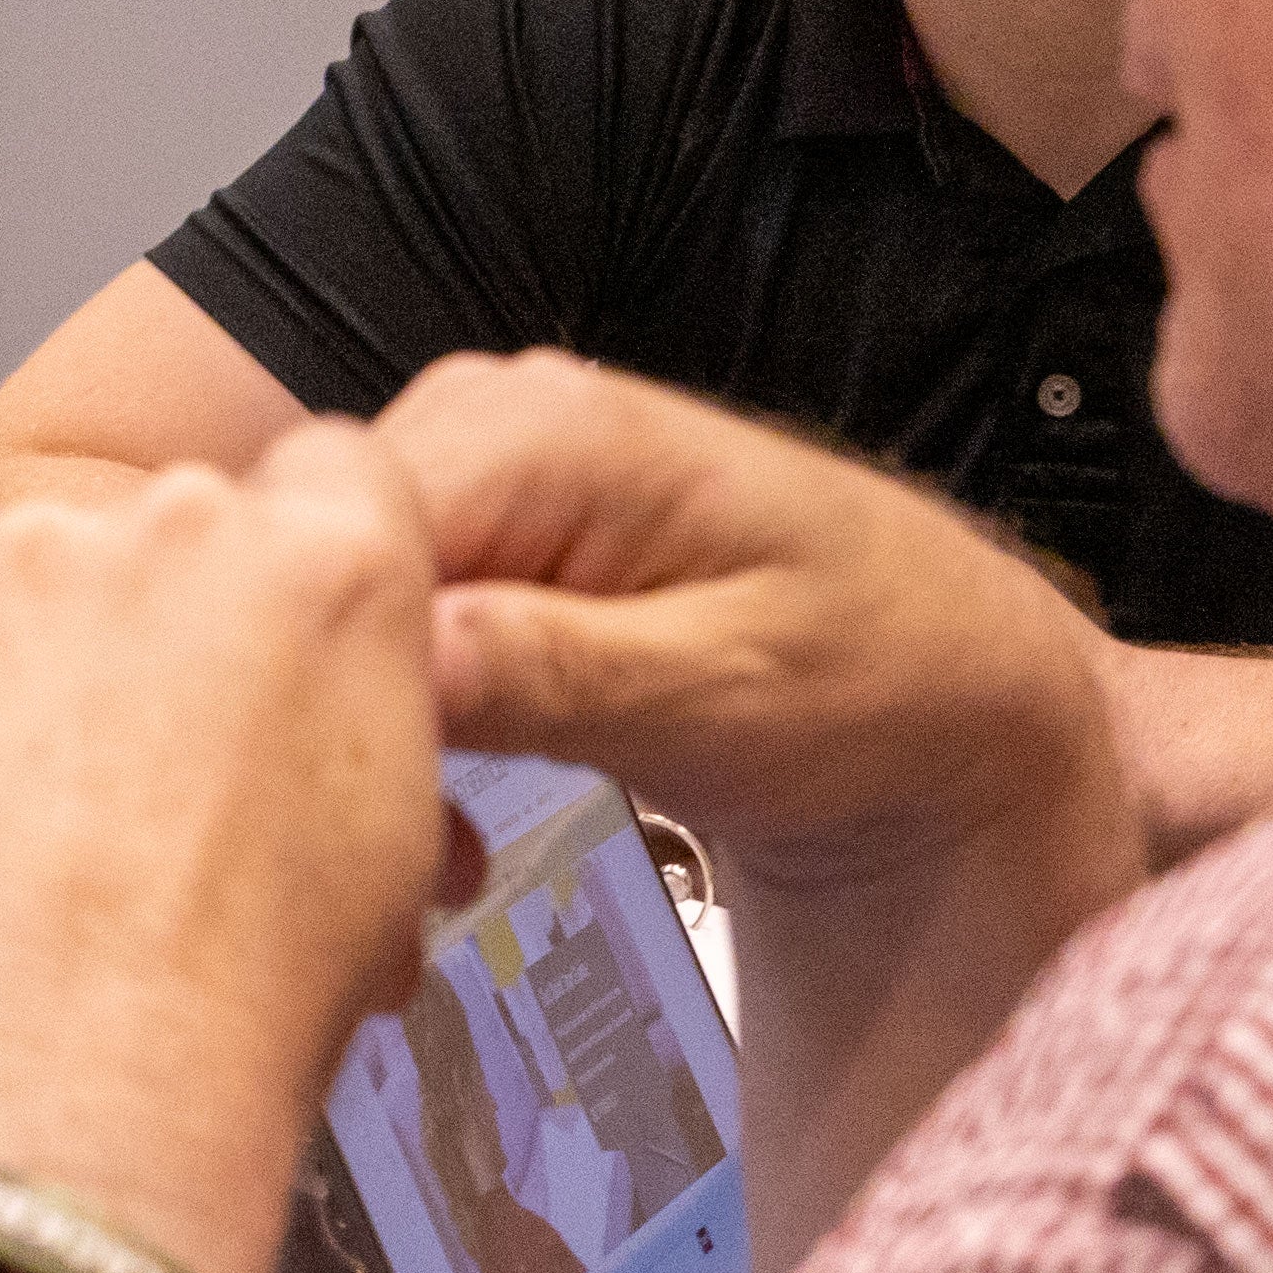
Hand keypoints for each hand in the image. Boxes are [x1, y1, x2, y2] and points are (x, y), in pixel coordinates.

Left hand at [0, 427, 455, 1272]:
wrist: (58, 1100)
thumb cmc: (222, 1021)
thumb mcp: (381, 857)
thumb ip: (347, 718)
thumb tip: (307, 711)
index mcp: (330, 578)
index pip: (323, 479)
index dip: (272, 572)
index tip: (235, 644)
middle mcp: (177, 529)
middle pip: (148, 541)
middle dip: (128, 642)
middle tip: (108, 793)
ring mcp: (14, 555)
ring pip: (2, 589)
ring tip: (0, 839)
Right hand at [374, 353, 1119, 894]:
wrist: (963, 680)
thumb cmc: (888, 676)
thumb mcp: (729, 695)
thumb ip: (553, 672)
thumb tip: (399, 660)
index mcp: (544, 426)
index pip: (332, 526)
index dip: (321, 673)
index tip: (359, 807)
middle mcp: (487, 415)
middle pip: (308, 559)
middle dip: (329, 709)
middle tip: (400, 857)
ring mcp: (478, 469)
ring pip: (328, 600)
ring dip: (358, 729)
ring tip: (433, 852)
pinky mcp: (482, 534)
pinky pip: (378, 619)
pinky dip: (392, 722)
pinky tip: (443, 814)